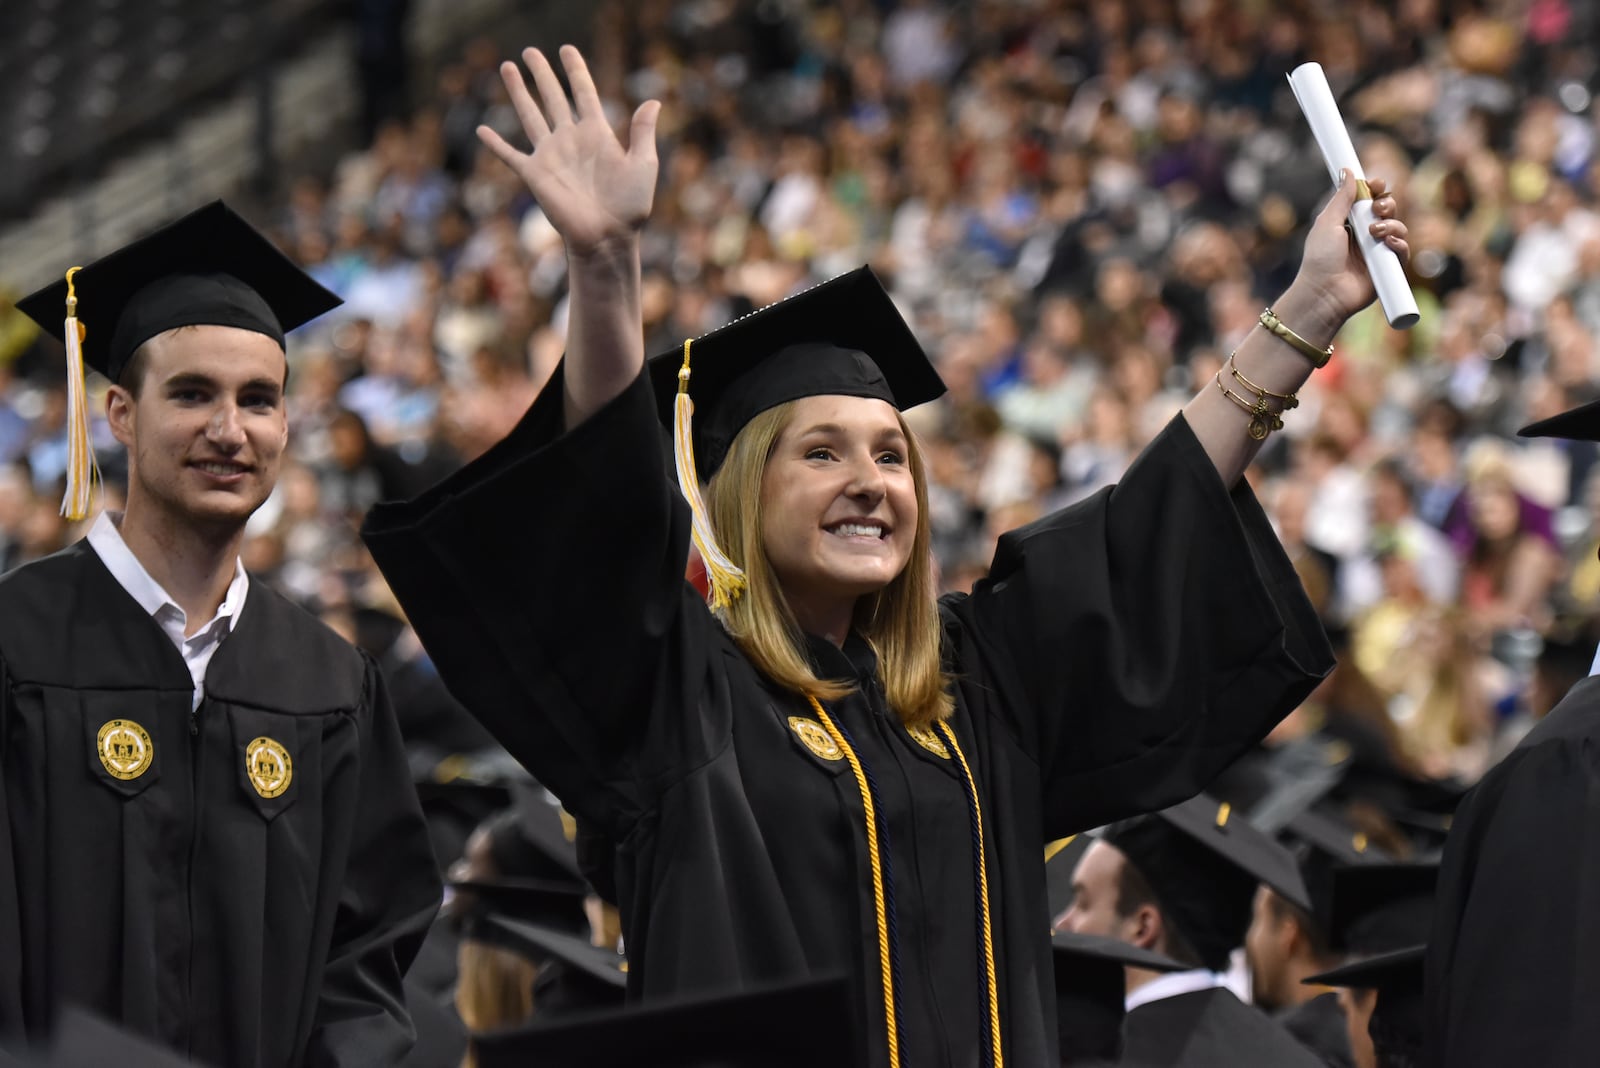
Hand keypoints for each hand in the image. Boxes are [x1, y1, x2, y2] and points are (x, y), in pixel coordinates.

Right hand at [478, 45, 660, 255]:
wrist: (607, 237)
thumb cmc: (630, 206)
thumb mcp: (643, 165)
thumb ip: (643, 132)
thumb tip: (654, 101)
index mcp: (597, 133)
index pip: (584, 92)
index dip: (575, 70)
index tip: (567, 49)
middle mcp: (571, 139)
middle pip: (553, 97)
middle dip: (541, 73)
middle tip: (529, 51)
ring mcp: (551, 156)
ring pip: (530, 115)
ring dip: (518, 92)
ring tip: (506, 67)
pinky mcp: (535, 175)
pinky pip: (511, 156)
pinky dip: (496, 145)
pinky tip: (482, 131)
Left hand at [1287, 169, 1409, 330]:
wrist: (1323, 292)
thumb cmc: (1319, 259)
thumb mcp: (1327, 223)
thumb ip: (1340, 198)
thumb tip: (1347, 171)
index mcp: (1350, 223)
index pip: (1370, 200)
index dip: (1377, 189)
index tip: (1377, 183)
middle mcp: (1365, 235)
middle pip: (1388, 210)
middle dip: (1386, 204)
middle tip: (1376, 209)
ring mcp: (1378, 251)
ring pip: (1399, 227)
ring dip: (1391, 224)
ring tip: (1374, 232)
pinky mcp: (1388, 268)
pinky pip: (1403, 250)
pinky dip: (1399, 243)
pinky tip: (1388, 242)